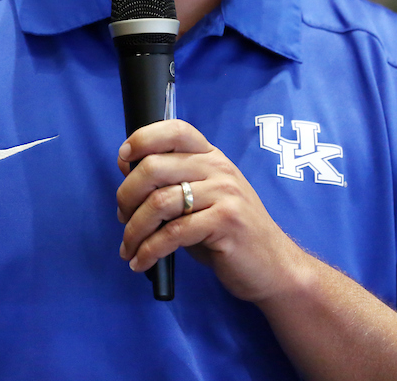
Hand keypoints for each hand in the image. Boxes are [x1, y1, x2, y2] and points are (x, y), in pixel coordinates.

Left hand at [116, 119, 305, 302]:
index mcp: (211, 157)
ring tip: (128, 247)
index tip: (123, 159)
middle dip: (126, 195)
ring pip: (159, 203)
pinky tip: (141, 261)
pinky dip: (149, 250)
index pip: (175, 130)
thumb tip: (127, 171)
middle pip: (155, 167)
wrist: (274, 267)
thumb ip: (171, 183)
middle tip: (122, 217)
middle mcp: (218, 169)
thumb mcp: (201, 199)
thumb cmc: (229, 234)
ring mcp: (225, 194)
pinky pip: (173, 234)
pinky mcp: (226, 222)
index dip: (143, 138)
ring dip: (134, 229)